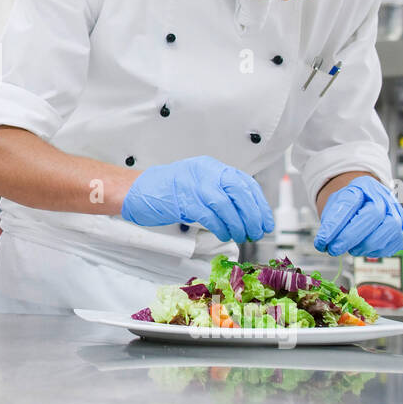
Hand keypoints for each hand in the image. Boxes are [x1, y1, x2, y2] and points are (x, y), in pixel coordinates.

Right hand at [121, 156, 274, 241]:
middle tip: (257, 231)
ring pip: (226, 205)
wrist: (136, 191)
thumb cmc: (166, 191)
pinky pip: (209, 215)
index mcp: (210, 167)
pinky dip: (221, 227)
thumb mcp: (197, 184)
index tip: (266, 220)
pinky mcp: (184, 200)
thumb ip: (217, 192)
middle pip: (239, 191)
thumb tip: (245, 212)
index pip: (244, 182)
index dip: (259, 203)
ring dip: (238, 224)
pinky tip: (224, 234)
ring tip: (241, 236)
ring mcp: (194, 184)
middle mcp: (204, 172)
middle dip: (253, 214)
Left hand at [315, 176, 402, 256]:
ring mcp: (397, 213)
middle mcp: (384, 196)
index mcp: (363, 185)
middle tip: (334, 249)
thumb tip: (324, 242)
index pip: (350, 202)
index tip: (322, 240)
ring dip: (364, 245)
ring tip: (350, 248)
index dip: (335, 225)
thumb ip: (330, 221)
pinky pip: (393, 243)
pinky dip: (375, 250)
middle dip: (350, 236)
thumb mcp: (336, 205)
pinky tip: (364, 248)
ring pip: (388, 229)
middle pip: (373, 214)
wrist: (368, 205)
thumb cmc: (350, 206)